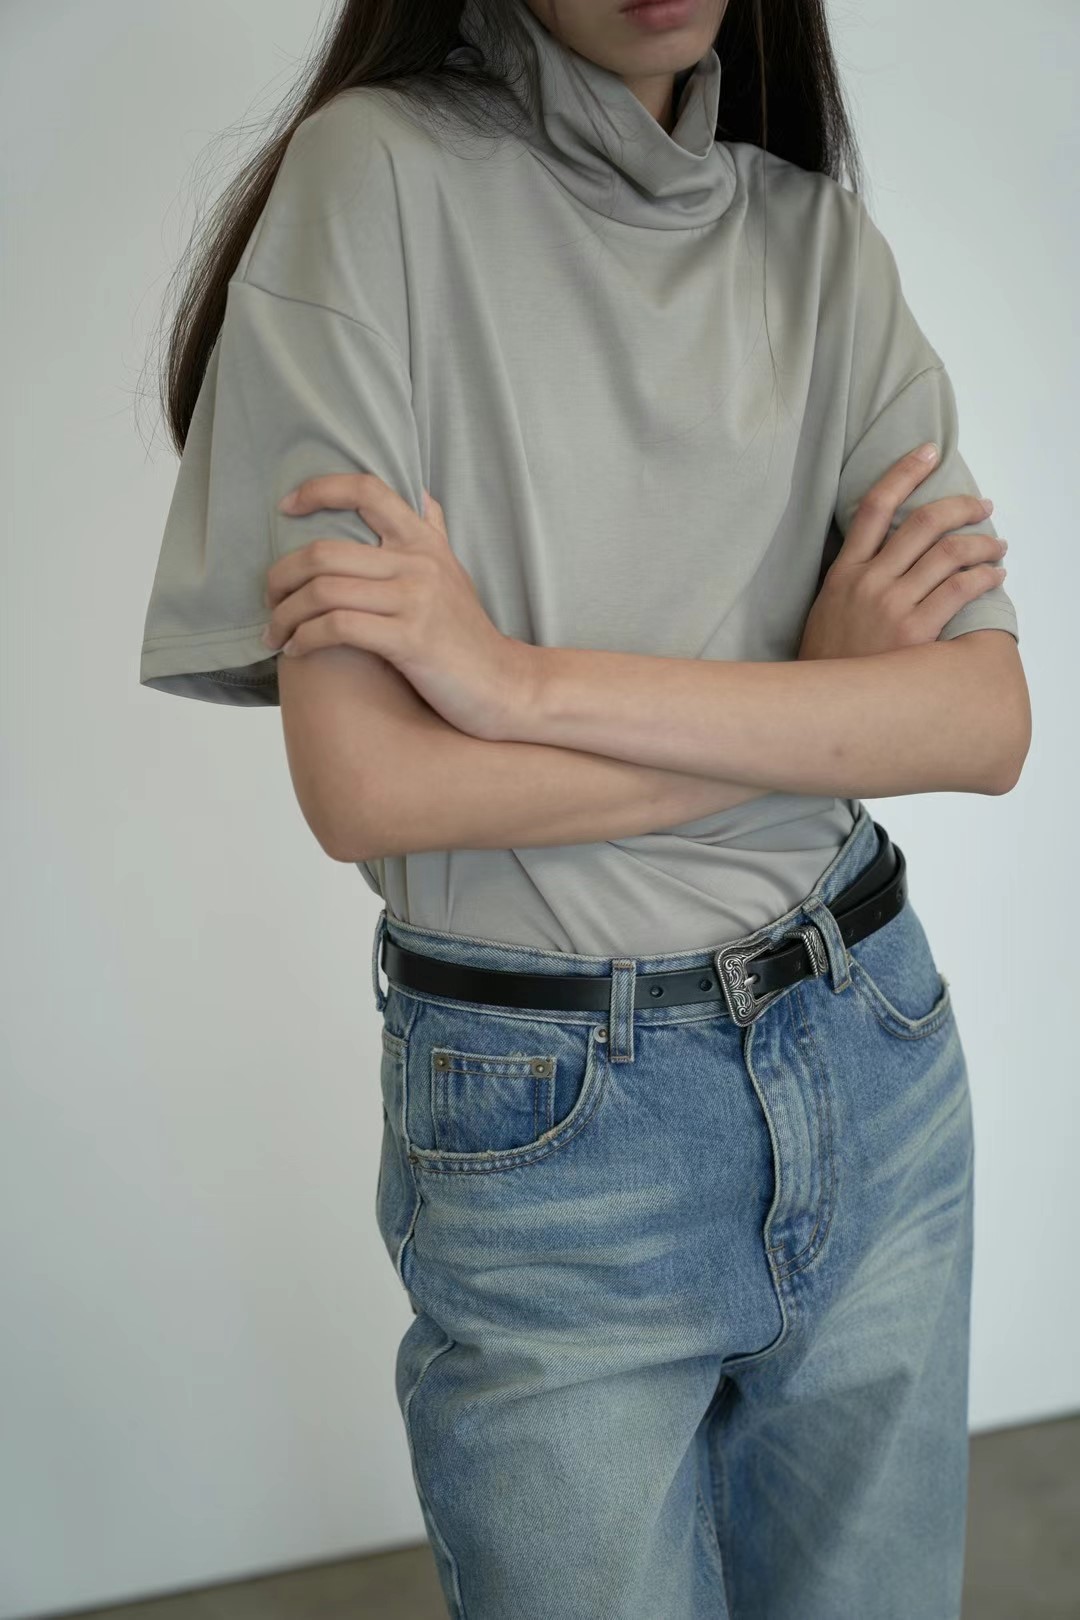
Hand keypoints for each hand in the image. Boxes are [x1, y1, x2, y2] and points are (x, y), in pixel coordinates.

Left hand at [264, 473, 534, 738]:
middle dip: (281, 577)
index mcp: (424, 541)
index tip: (285, 508)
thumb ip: (433, 533)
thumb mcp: (454, 574)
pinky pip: (338, 628)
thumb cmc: (470, 635)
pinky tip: (298, 650)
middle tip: (269, 600)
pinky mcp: (410, 641)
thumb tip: (421, 495)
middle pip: (324, 552)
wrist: (508, 686)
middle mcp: (418, 563)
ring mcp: (415, 601)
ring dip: (285, 615)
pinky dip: (306, 639)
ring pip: (324, 592)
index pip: (366, 490)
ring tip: (275, 633)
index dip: (318, 490)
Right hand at [797, 445, 1007, 659]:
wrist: (821, 708)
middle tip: (980, 505)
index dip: (905, 472)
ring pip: (949, 553)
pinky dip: (985, 576)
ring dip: (982, 542)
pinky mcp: (915, 633)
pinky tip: (995, 575)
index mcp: (844, 572)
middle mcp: (869, 582)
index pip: (875, 506)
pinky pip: (960, 590)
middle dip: (961, 507)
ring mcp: (892, 606)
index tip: (928, 452)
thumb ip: (854, 579)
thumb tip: (889, 554)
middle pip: (922, 523)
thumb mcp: (827, 610)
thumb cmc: (829, 663)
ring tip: (996, 545)